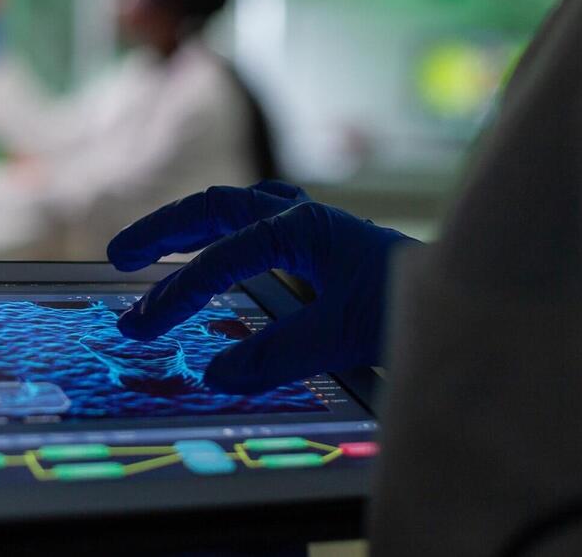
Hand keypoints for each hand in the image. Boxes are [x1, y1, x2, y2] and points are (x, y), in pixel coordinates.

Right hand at [107, 181, 415, 392]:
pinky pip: (255, 217)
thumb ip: (276, 355)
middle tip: (117, 257)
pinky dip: (223, 229)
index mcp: (298, 228)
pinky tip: (217, 244)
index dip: (175, 295)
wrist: (464, 294)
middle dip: (160, 232)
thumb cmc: (407, 306)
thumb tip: (217, 373)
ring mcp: (308, 220)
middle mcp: (298, 214)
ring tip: (149, 248)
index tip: (142, 327)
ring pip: (232, 207)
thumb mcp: (340, 336)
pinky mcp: (317, 235)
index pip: (218, 260)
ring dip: (187, 224)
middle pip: (212, 208)